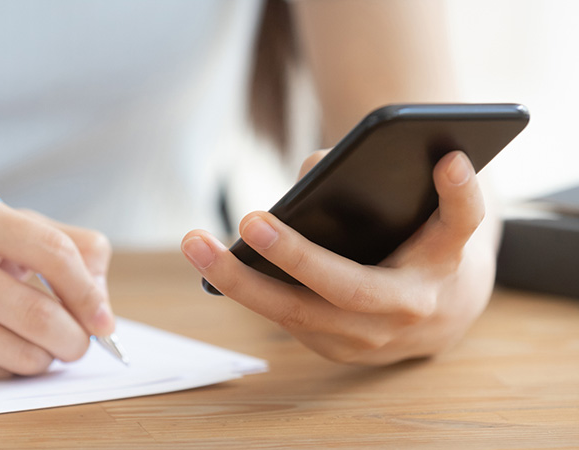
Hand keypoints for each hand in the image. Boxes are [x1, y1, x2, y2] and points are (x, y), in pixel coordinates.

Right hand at [0, 189, 113, 378]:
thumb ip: (59, 245)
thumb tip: (103, 301)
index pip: (53, 252)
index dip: (90, 292)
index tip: (104, 319)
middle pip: (39, 314)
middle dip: (75, 338)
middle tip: (79, 342)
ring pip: (19, 352)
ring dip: (44, 356)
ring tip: (35, 341)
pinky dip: (10, 367)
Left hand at [182, 150, 495, 364]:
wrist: (442, 317)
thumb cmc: (426, 248)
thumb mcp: (424, 212)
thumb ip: (378, 178)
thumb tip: (310, 170)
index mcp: (443, 261)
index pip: (457, 223)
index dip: (456, 194)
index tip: (448, 159)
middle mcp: (409, 308)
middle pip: (348, 288)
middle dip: (295, 256)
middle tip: (250, 222)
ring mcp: (370, 339)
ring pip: (299, 315)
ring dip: (241, 282)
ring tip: (196, 244)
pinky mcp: (337, 350)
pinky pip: (286, 320)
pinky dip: (248, 292)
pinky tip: (213, 265)